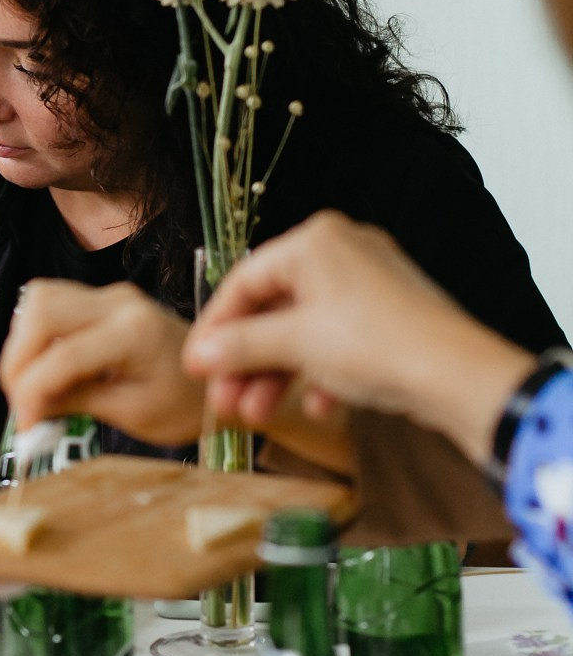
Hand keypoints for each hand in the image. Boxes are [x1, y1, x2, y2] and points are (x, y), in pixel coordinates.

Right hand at [0, 278, 203, 444]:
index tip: (23, 425)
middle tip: (19, 402)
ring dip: (22, 343)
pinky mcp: (103, 298)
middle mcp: (119, 301)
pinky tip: (44, 368)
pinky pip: (53, 303)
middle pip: (42, 309)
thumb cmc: (185, 404)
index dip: (33, 389)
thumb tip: (27, 409)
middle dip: (17, 358)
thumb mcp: (134, 413)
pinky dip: (36, 335)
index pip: (65, 354)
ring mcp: (110, 294)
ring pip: (40, 298)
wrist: (221, 378)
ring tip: (28, 385)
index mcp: (135, 332)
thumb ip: (78, 402)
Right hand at [182, 210, 534, 463]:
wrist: (459, 377)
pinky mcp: (390, 315)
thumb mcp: (296, 344)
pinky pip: (340, 339)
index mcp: (315, 240)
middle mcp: (342, 250)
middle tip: (224, 400)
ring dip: (278, 372)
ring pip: (306, 327)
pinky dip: (321, 372)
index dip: (216, 326)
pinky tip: (318, 407)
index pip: (245, 279)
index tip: (196, 365)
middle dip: (247, 359)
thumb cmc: (378, 344)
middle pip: (275, 307)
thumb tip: (199, 355)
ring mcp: (370, 283)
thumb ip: (241, 346)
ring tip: (259, 415)